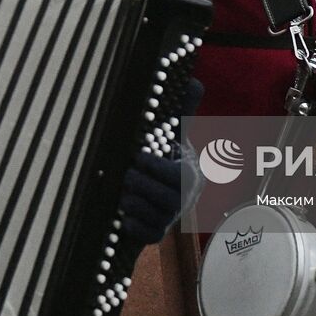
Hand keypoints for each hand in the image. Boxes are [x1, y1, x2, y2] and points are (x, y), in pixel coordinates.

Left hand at [118, 78, 204, 246]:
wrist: (157, 185)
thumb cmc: (164, 152)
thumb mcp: (173, 131)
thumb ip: (183, 108)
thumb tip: (193, 80)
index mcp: (192, 174)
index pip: (179, 177)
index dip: (155, 167)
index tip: (137, 155)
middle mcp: (185, 200)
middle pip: (167, 200)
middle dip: (141, 185)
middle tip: (125, 174)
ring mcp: (171, 219)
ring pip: (154, 218)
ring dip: (133, 203)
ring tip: (122, 191)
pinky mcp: (156, 234)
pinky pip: (146, 235)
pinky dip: (132, 224)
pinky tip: (122, 213)